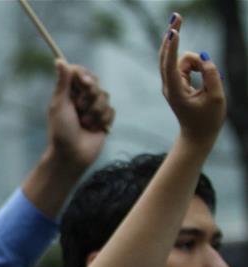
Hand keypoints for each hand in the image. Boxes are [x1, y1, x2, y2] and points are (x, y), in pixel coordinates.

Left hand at [47, 61, 113, 169]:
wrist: (72, 155)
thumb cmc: (61, 131)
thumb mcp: (59, 105)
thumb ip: (62, 83)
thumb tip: (59, 60)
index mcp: (67, 93)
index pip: (79, 73)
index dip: (84, 75)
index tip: (84, 82)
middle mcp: (81, 98)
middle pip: (95, 83)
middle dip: (90, 96)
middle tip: (80, 107)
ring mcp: (93, 108)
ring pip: (105, 96)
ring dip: (95, 111)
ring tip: (85, 123)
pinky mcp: (104, 119)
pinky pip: (111, 110)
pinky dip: (102, 120)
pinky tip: (94, 129)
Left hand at [161, 14, 225, 147]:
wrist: (198, 134)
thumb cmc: (208, 119)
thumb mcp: (216, 97)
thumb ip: (211, 75)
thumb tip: (204, 57)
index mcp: (175, 91)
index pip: (171, 65)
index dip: (173, 46)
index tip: (174, 31)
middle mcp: (168, 85)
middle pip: (167, 55)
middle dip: (172, 35)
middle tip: (177, 15)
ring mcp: (169, 83)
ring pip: (182, 60)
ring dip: (197, 62)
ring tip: (206, 82)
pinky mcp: (174, 81)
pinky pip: (185, 64)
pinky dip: (196, 65)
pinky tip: (201, 77)